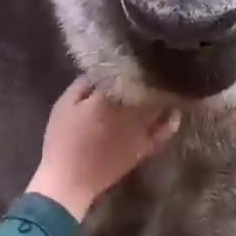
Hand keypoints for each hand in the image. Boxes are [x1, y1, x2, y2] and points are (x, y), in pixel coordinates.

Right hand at [26, 77, 179, 221]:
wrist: (71, 181)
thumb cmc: (62, 141)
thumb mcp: (63, 106)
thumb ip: (82, 85)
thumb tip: (101, 71)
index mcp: (107, 97)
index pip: (126, 72)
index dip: (131, 62)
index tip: (134, 54)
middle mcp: (129, 110)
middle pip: (147, 86)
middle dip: (150, 74)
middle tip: (153, 64)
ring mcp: (141, 129)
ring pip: (158, 104)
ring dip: (161, 92)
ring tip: (164, 82)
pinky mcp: (145, 147)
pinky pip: (165, 131)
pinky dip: (171, 119)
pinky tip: (173, 111)